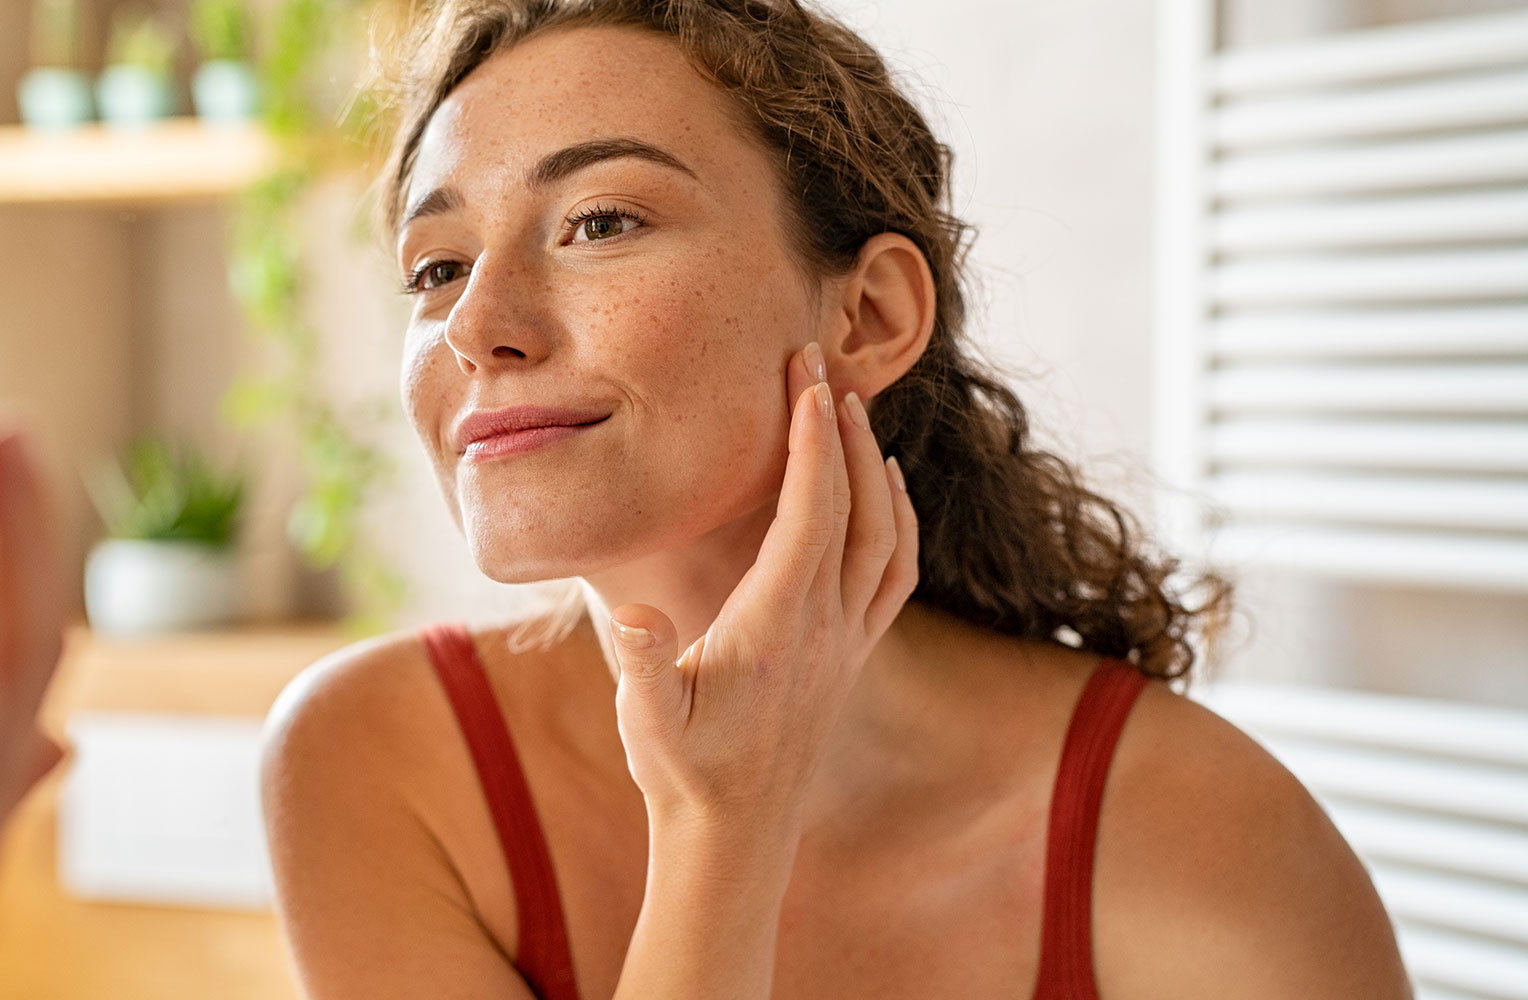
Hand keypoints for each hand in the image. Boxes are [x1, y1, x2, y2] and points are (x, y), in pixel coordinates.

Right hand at [608, 345, 918, 833]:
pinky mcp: (851, 658)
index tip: (802, 376)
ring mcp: (847, 642)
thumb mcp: (647, 721)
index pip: (811, 512)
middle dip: (840, 429)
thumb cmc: (682, 773)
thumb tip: (636, 615)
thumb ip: (645, 664)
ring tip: (851, 412)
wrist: (734, 837)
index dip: (810, 439)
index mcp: (780, 625)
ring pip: (887, 536)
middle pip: (856, 507)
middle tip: (818, 363)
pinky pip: (895, 573)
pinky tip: (886, 494)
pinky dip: (898, 520)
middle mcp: (827, 627)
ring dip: (875, 468)